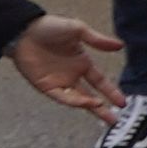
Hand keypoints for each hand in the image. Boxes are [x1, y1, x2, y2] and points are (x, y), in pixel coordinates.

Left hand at [4, 17, 127, 115]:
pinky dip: (74, 101)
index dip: (112, 92)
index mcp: (82, 63)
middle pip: (91, 97)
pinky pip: (62, 97)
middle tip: (114, 120)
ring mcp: (59, 83)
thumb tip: (119, 46)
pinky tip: (86, 102)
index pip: (100, 82)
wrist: (24, 32)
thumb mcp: (78, 30)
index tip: (122, 102)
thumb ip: (98, 40)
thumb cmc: (50, 27)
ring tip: (102, 108)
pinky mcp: (46, 87)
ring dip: (89, 106)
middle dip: (103, 109)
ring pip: (77, 100)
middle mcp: (72, 76)